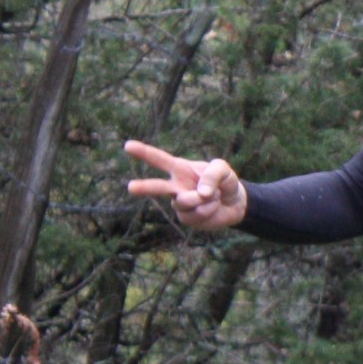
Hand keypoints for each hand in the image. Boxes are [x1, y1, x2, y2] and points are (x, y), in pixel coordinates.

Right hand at [124, 139, 247, 231]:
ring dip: (205, 198)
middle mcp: (175, 186)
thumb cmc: (224, 181)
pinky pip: (198, 213)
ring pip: (185, 201)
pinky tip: (213, 206)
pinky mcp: (187, 218)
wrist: (235, 202)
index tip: (127, 145)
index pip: (159, 159)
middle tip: (130, 187)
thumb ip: (213, 174)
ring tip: (214, 195)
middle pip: (157, 187)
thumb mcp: (222, 169)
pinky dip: (211, 208)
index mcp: (179, 168)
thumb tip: (201, 193)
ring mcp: (179, 203)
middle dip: (144, 187)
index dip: (143, 152)